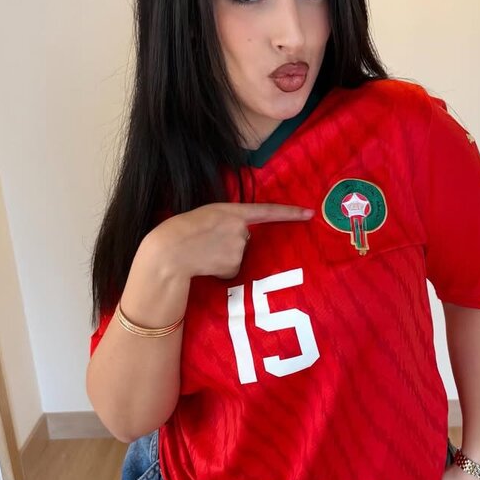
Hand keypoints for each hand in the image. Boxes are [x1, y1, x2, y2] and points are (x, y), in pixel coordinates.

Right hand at [146, 202, 314, 281]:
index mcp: (232, 211)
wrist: (169, 251)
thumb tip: (242, 235)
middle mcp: (240, 229)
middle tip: (208, 242)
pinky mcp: (235, 266)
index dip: (291, 213)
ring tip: (204, 253)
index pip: (268, 211)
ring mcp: (239, 248)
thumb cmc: (181, 230)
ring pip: (239, 254)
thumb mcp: (206, 214)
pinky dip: (222, 269)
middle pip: (246, 237)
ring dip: (225, 256)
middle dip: (231, 241)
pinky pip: (233, 269)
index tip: (310, 213)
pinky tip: (207, 264)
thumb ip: (227, 220)